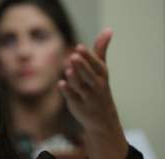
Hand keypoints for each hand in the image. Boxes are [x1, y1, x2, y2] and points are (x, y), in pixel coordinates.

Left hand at [58, 28, 127, 158]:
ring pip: (80, 87)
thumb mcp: (102, 71)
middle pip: (89, 76)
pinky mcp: (78, 106)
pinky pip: (72, 98)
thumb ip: (100, 51)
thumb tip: (108, 29)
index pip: (96, 65)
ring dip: (74, 78)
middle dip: (82, 66)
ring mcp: (87, 97)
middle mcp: (96, 86)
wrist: (102, 119)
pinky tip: (61, 84)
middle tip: (73, 56)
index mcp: (101, 76)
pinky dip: (67, 91)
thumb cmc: (100, 88)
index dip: (88, 56)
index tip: (79, 46)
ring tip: (68, 70)